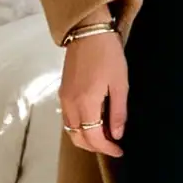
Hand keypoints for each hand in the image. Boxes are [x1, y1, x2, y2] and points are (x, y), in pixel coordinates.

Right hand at [60, 31, 126, 157]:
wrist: (88, 32)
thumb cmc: (108, 55)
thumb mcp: (120, 84)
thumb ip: (118, 112)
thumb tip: (117, 134)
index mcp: (85, 103)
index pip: (93, 137)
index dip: (106, 148)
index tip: (119, 150)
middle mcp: (70, 104)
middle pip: (78, 138)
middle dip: (95, 147)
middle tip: (113, 146)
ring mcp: (63, 98)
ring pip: (71, 130)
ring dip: (86, 138)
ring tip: (105, 135)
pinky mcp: (62, 92)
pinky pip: (68, 118)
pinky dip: (79, 126)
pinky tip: (94, 122)